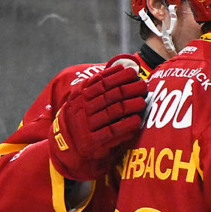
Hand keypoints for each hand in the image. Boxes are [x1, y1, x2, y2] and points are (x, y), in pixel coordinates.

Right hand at [51, 60, 147, 179]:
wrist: (68, 145)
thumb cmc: (85, 116)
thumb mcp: (85, 98)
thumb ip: (100, 84)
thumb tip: (123, 66)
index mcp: (81, 95)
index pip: (100, 82)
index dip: (117, 76)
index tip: (133, 72)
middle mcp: (82, 108)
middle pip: (108, 96)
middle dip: (128, 90)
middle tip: (143, 86)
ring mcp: (87, 125)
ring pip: (111, 113)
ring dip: (129, 107)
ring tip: (142, 102)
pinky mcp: (92, 141)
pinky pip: (111, 132)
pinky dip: (125, 126)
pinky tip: (137, 121)